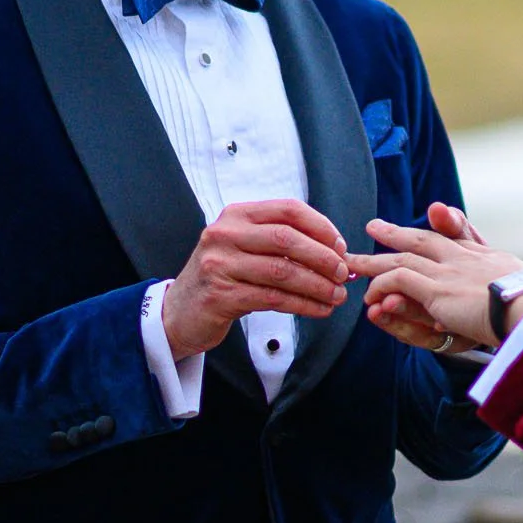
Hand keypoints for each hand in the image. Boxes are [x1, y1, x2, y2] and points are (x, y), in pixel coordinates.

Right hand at [163, 199, 349, 360]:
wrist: (178, 312)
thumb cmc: (223, 278)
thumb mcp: (246, 249)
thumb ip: (283, 245)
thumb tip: (337, 252)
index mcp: (237, 216)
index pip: (288, 210)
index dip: (321, 226)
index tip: (341, 246)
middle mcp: (225, 234)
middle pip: (287, 239)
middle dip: (323, 257)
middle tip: (343, 274)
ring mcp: (220, 264)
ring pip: (283, 271)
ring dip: (317, 285)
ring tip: (337, 296)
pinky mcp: (221, 295)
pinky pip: (273, 298)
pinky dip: (303, 304)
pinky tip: (319, 309)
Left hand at [346, 213, 522, 350]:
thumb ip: (521, 284)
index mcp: (489, 258)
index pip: (461, 236)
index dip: (444, 226)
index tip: (433, 214)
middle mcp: (466, 259)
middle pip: (424, 240)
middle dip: (398, 233)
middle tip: (374, 227)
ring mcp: (450, 272)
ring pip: (403, 258)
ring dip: (377, 261)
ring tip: (354, 262)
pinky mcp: (437, 290)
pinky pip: (400, 280)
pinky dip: (383, 284)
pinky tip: (371, 294)